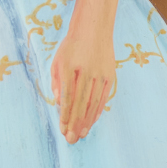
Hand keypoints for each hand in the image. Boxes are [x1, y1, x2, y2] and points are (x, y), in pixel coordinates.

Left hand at [50, 10, 116, 143]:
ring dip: (87, 121)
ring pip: (93, 102)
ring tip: (81, 134)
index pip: (67, 96)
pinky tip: (92, 121)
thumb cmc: (72, 46)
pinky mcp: (110, 75)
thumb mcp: (58, 60)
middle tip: (71, 139)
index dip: (65, 114)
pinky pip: (103, 97)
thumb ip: (56, 81)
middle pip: (80, 103)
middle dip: (75, 123)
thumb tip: (58, 103)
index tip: (62, 128)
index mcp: (69, 67)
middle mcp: (86, 71)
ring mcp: (100, 74)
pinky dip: (97, 111)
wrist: (94, 28)